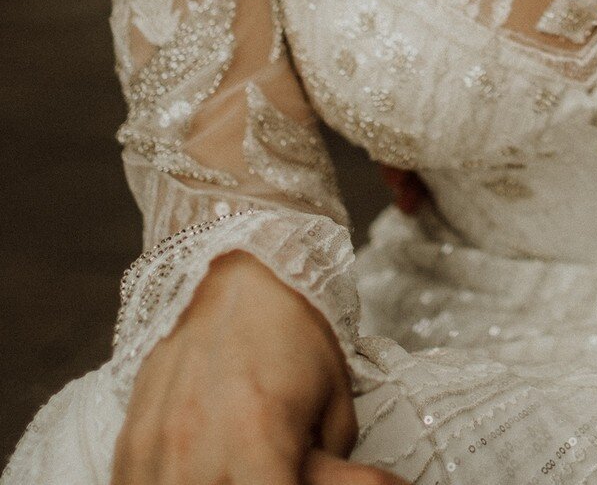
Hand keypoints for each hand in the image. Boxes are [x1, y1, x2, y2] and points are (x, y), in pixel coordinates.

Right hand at [111, 249, 404, 484]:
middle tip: (272, 469)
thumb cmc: (295, 327)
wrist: (236, 264)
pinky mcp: (128, 446)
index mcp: (258, 440)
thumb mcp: (336, 399)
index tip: (298, 478)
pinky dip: (173, 484)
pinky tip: (201, 471)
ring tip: (236, 469)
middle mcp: (197, 452)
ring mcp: (154, 451)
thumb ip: (335, 468)